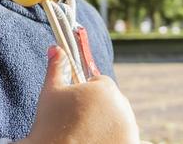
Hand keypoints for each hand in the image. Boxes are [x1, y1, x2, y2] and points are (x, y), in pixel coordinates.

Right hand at [20, 46, 139, 143]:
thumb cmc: (51, 124)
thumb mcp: (51, 92)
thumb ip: (57, 67)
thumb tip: (55, 48)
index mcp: (104, 87)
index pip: (100, 83)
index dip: (85, 93)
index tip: (74, 106)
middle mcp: (122, 105)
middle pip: (111, 100)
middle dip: (99, 108)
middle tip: (79, 122)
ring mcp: (130, 127)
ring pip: (119, 118)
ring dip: (108, 123)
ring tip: (87, 134)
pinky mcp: (132, 143)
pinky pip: (125, 136)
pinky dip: (115, 137)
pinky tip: (97, 140)